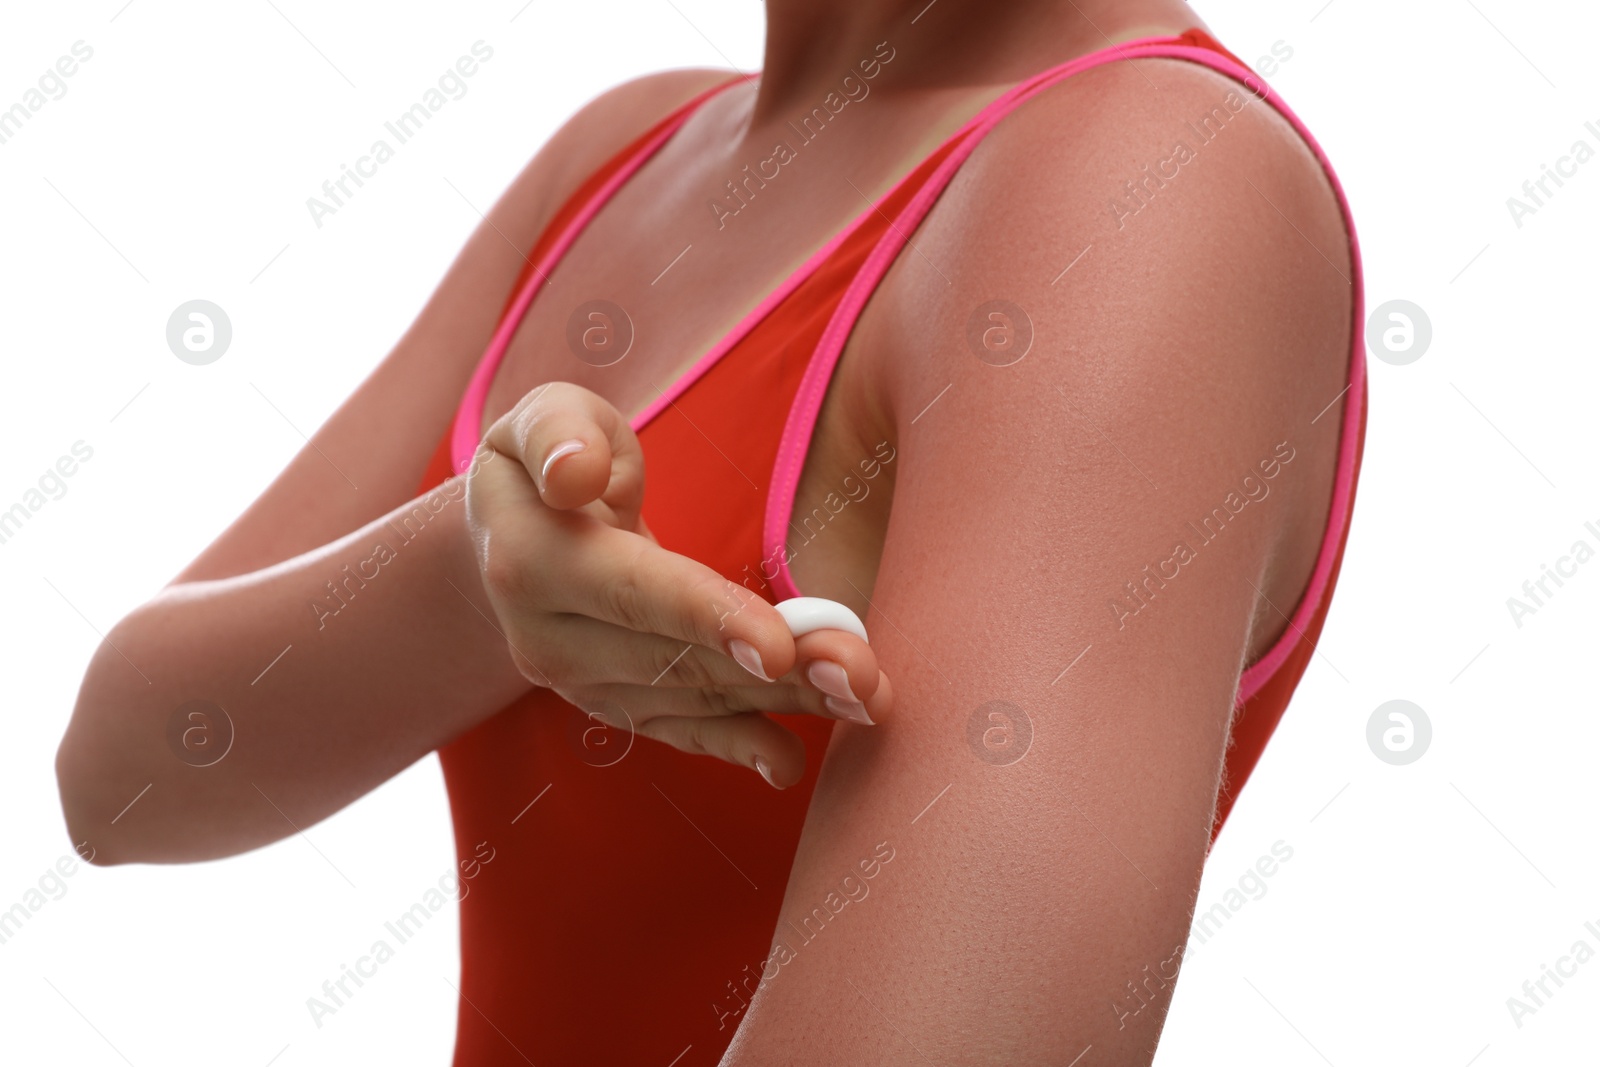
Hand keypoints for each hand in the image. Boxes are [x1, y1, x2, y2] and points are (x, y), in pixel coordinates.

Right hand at [464, 381, 891, 787]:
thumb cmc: (553, 456)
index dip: (706, 618)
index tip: (777, 646)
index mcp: (533, 558)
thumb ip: (559, 430)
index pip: (632, 592)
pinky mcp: (609, 704)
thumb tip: (573, 476)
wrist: (506, 534)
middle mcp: (548, 637)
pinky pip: (678, 731)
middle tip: (859, 671)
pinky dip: (738, 747)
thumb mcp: (543, 417)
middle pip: (677, 659)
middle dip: (775, 671)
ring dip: (782, 703)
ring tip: (863, 695)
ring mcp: (579, 682)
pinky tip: (789, 761)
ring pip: (691, 699)